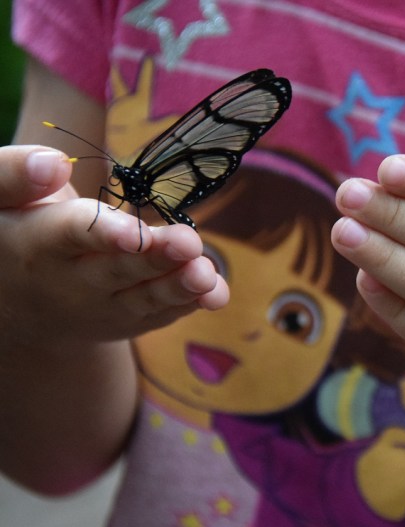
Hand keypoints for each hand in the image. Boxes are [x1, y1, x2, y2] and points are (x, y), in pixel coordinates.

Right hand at [0, 145, 228, 344]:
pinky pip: (159, 314)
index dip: (104, 233)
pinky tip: (217, 293)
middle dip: (154, 258)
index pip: (72, 234)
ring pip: (144, 299)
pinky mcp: (126, 320)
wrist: (15, 298)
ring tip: (207, 275)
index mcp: (39, 244)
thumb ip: (15, 176)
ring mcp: (101, 308)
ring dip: (179, 287)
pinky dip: (189, 304)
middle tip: (189, 243)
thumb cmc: (10, 228)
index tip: (134, 232)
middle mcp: (71, 283)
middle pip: (118, 269)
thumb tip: (53, 162)